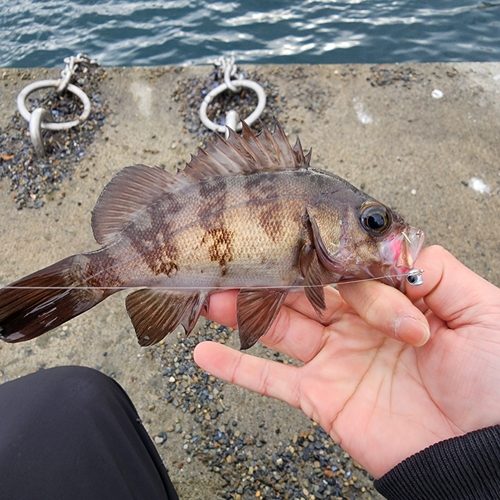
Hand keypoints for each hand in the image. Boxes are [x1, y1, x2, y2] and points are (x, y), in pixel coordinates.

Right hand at [193, 246, 499, 477]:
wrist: (482, 454)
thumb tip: (395, 246)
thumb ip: (436, 271)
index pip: (345, 268)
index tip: (298, 241)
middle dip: (268, 273)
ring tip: (210, 294)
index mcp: (388, 301)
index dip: (326, 258)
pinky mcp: (319, 396)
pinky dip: (236, 368)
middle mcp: (355, 325)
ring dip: (242, 310)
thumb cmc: (493, 384)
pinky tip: (204, 354)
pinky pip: (270, 381)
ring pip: (278, 326)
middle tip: (236, 255)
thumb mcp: (481, 312)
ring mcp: (333, 360)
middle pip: (302, 292)